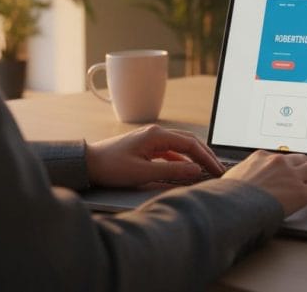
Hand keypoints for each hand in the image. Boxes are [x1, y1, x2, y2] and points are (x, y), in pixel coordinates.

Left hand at [85, 125, 224, 187]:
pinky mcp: (147, 146)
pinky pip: (171, 152)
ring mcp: (152, 139)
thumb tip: (196, 171)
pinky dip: (183, 160)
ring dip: (195, 157)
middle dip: (206, 156)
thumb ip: (171, 172)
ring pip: (181, 146)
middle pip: (190, 142)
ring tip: (208, 170)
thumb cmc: (111, 167)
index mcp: (157, 135)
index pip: (191, 145)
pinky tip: (188, 170)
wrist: (87, 163)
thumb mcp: (142, 173)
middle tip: (219, 169)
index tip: (218, 170)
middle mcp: (156, 133)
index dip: (207, 158)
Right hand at [224, 150, 306, 215]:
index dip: (289, 164)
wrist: (232, 206)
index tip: (291, 168)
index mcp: (261, 157)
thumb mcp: (230, 179)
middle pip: (301, 159)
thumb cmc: (226, 197)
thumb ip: (240, 177)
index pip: (281, 157)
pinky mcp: (301, 192)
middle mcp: (279, 162)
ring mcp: (291, 176)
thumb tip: (234, 183)